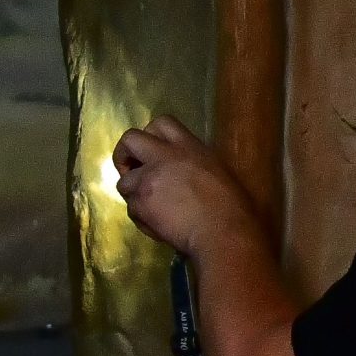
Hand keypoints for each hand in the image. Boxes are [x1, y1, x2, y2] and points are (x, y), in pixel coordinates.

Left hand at [113, 116, 249, 258]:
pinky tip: (159, 226)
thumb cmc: (232, 206)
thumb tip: (182, 171)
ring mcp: (149, 179)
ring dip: (134, 194)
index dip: (150, 136)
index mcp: (189, 146)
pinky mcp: (140, 203)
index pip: (160, 123)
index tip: (153, 152)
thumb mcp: (217, 171)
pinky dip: (141, 218)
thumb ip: (194, 163)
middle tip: (133, 172)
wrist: (222, 232)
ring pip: (123, 181)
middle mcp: (165, 157)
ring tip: (151, 208)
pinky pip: (131, 209)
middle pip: (129, 139)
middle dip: (124, 154)